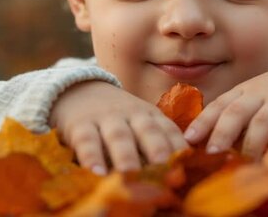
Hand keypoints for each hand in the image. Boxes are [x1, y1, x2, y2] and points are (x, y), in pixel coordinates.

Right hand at [49, 81, 187, 174]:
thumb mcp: (140, 124)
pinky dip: (91, 157)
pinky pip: (87, 141)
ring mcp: (106, 118)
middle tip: (164, 168)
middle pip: (148, 130)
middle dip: (158, 148)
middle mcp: (132, 115)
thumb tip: (178, 176)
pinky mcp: (80, 125)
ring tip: (129, 174)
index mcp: (150, 115)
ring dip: (126, 155)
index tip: (187, 165)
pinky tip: (96, 173)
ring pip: (119, 136)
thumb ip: (155, 144)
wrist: (79, 90)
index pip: (169, 130)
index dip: (179, 147)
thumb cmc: (118, 117)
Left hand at [183, 59, 267, 159]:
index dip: (203, 122)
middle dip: (222, 133)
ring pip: (262, 122)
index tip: (188, 139)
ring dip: (251, 144)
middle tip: (211, 154)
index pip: (219, 105)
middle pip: (237, 112)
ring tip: (242, 164)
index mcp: (243, 91)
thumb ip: (234, 115)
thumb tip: (204, 143)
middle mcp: (259, 95)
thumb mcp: (253, 97)